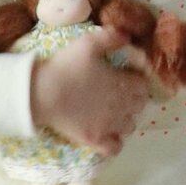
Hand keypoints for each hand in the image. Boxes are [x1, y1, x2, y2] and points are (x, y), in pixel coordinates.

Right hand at [29, 27, 148, 154]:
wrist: (41, 93)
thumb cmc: (65, 67)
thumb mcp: (88, 43)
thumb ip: (111, 37)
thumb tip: (127, 36)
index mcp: (123, 84)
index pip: (144, 86)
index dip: (136, 80)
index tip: (125, 77)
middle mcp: (122, 107)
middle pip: (139, 106)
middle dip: (132, 99)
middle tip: (118, 93)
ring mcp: (109, 126)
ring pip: (130, 126)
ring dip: (125, 119)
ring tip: (112, 113)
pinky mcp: (95, 140)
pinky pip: (115, 148)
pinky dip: (114, 142)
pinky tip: (106, 133)